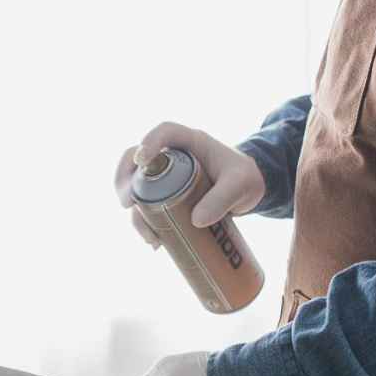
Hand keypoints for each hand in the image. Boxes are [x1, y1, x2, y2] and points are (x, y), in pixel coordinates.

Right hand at [115, 122, 265, 249]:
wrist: (249, 191)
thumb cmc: (245, 178)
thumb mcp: (239, 186)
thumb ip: (222, 199)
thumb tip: (196, 221)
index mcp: (190, 141)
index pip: (164, 132)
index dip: (149, 142)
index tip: (141, 160)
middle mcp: (172, 157)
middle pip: (136, 161)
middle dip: (125, 182)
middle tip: (128, 205)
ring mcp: (167, 177)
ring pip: (137, 189)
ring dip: (136, 213)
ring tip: (150, 237)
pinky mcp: (168, 197)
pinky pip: (149, 208)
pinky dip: (147, 225)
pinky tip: (156, 242)